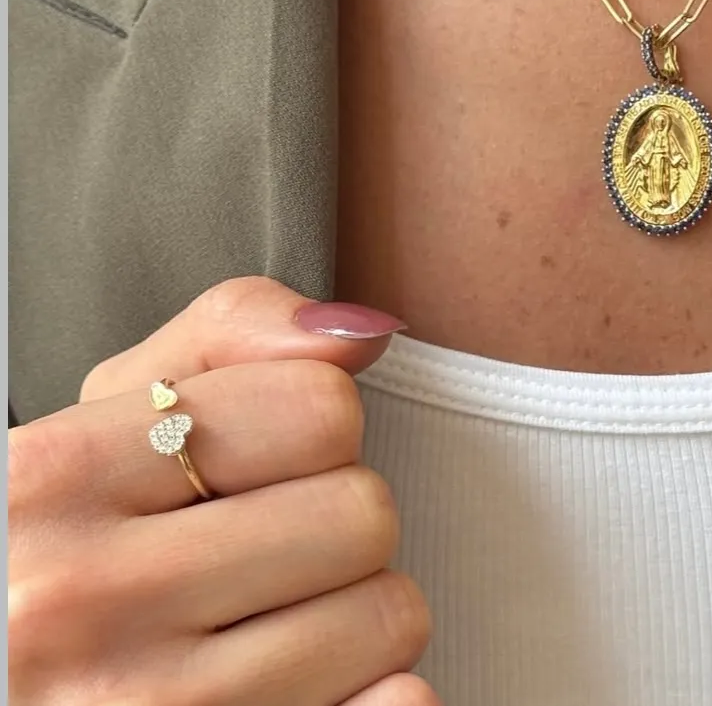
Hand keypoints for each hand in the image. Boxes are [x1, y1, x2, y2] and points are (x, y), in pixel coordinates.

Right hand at [8, 277, 438, 705]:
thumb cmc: (67, 532)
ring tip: (269, 622)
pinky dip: (377, 694)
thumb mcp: (113, 412)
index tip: (260, 467)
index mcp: (58, 478)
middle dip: (336, 526)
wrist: (12, 659)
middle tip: (266, 553)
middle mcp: (81, 600)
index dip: (314, 432)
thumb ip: (232, 334)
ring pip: (386, 616)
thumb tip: (367, 330)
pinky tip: (304, 684)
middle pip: (361, 514)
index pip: (320, 409)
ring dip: (354, 613)